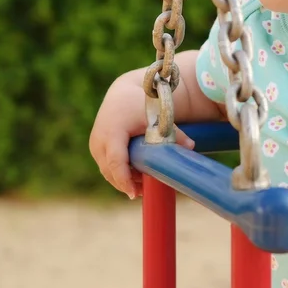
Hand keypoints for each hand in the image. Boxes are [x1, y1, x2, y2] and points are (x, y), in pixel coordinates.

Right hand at [89, 74, 193, 198]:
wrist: (123, 94)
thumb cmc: (142, 105)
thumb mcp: (158, 117)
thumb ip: (173, 133)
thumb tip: (191, 146)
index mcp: (113, 131)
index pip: (116, 161)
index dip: (124, 179)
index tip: (134, 194)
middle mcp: (99, 140)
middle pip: (111, 171)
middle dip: (127, 183)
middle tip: (145, 191)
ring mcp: (95, 145)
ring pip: (108, 171)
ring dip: (123, 180)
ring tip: (143, 185)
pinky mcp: (96, 148)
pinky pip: (106, 165)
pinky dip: (119, 172)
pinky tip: (135, 177)